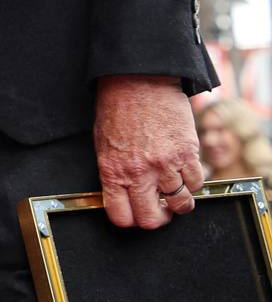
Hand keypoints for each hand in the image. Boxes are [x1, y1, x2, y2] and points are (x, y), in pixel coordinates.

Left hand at [95, 74, 200, 228]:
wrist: (138, 81)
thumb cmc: (118, 109)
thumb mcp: (103, 144)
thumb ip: (114, 172)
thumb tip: (123, 195)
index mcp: (112, 171)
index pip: (121, 216)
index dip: (130, 220)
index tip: (136, 214)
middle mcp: (139, 172)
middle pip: (151, 219)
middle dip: (157, 218)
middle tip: (160, 208)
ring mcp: (165, 165)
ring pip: (180, 204)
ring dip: (180, 201)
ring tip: (175, 190)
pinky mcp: (187, 153)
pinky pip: (197, 183)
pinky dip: (194, 182)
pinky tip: (185, 172)